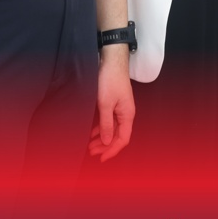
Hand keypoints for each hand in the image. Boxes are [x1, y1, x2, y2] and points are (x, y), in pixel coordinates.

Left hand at [87, 45, 134, 160]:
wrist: (111, 60)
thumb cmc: (110, 79)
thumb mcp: (105, 104)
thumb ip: (106, 124)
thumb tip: (107, 141)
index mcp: (127, 115)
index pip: (122, 139)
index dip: (112, 150)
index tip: (101, 158)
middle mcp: (125, 113)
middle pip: (117, 136)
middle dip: (105, 146)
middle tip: (91, 152)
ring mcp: (119, 108)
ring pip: (112, 129)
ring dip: (102, 138)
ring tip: (90, 145)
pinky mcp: (113, 103)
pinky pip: (108, 121)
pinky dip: (100, 128)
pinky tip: (92, 132)